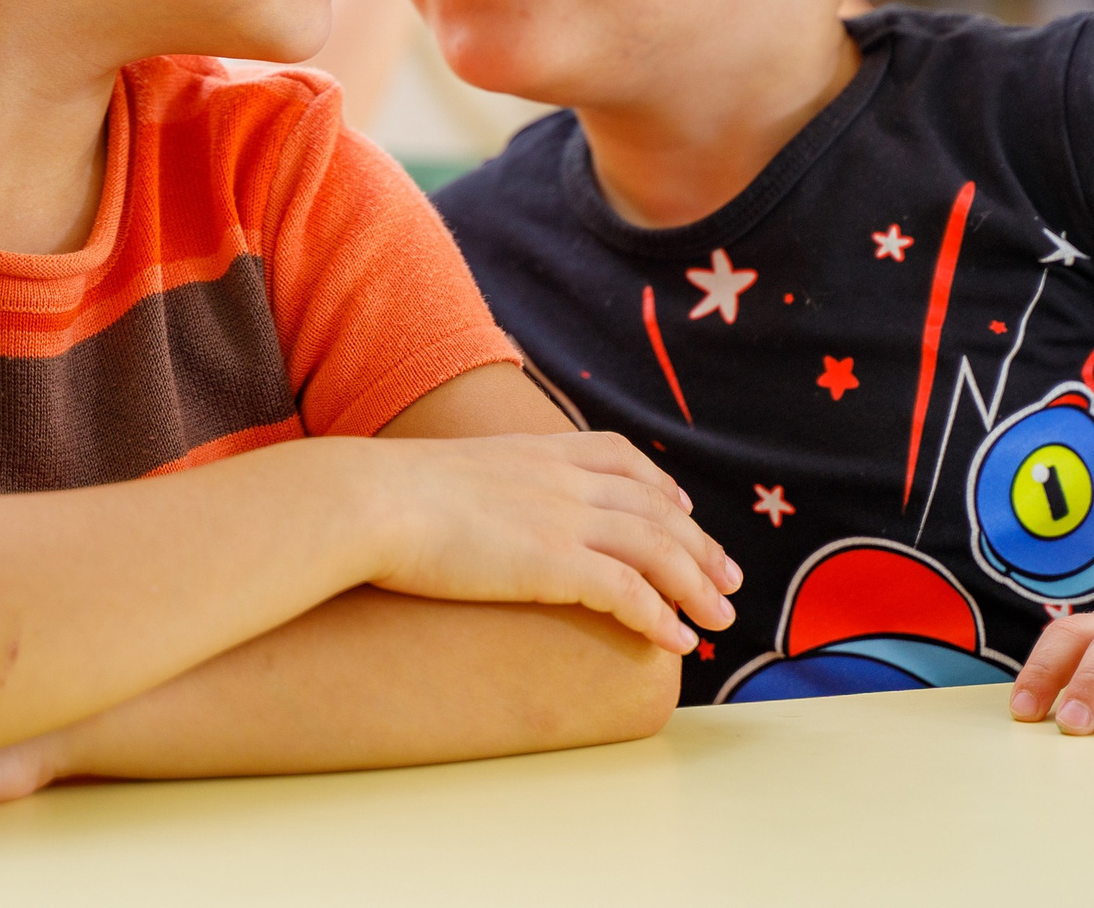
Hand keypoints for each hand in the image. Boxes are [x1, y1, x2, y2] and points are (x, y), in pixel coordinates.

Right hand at [361, 431, 741, 655]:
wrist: (367, 500)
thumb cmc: (378, 496)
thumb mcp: (437, 472)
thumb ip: (464, 486)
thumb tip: (446, 507)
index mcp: (535, 452)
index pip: (619, 459)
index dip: (659, 485)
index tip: (682, 507)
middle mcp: (561, 479)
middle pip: (654, 509)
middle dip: (698, 545)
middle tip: (727, 578)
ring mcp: (562, 518)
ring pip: (656, 550)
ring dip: (695, 586)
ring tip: (719, 619)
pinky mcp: (553, 563)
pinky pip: (628, 592)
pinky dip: (659, 616)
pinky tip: (676, 640)